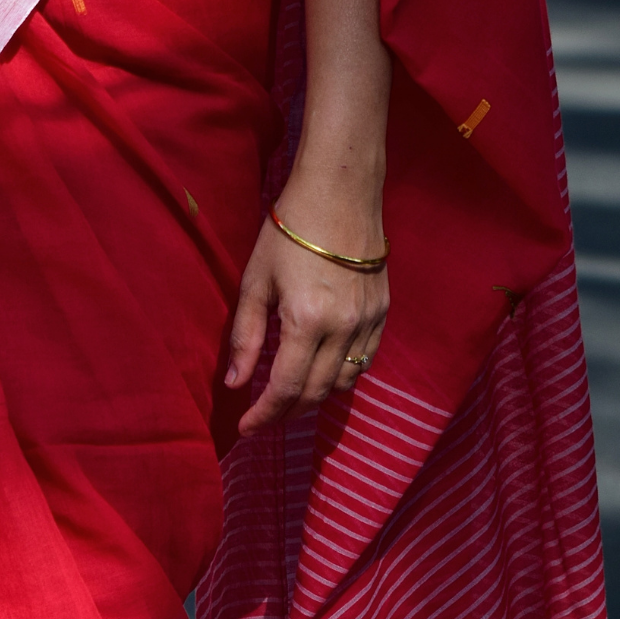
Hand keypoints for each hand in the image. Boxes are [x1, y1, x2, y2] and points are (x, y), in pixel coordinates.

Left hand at [225, 189, 388, 435]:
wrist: (338, 190)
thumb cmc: (288, 229)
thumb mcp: (256, 279)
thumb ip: (246, 335)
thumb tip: (236, 384)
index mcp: (307, 321)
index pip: (287, 390)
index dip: (264, 415)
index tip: (244, 428)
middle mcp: (344, 329)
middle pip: (317, 394)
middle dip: (287, 412)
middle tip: (263, 414)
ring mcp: (369, 322)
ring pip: (344, 382)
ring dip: (316, 396)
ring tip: (290, 393)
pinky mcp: (383, 311)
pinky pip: (364, 360)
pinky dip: (341, 373)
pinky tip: (322, 365)